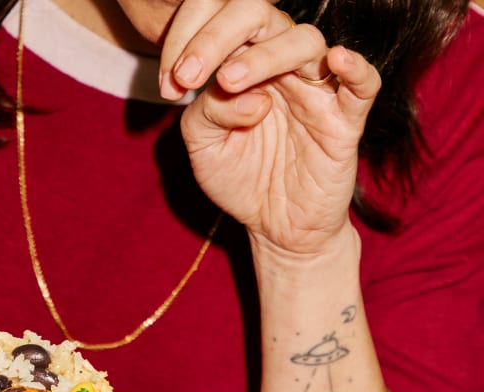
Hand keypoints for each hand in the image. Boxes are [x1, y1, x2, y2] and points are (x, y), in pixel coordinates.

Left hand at [159, 0, 380, 257]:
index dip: (192, 36)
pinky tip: (336, 61)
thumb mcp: (204, 145)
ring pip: (304, 42)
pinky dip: (355, 68)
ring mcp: (315, 91)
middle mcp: (281, 67)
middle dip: (219, 35)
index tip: (171, 80)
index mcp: (244, 64)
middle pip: (262, 17)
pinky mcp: (345, 121)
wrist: (274, 226)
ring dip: (265, 55)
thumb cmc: (240, 177)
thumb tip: (244, 93)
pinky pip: (363, 84)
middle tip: (190, 72)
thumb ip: (208, 111)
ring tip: (230, 81)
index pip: (224, 21)